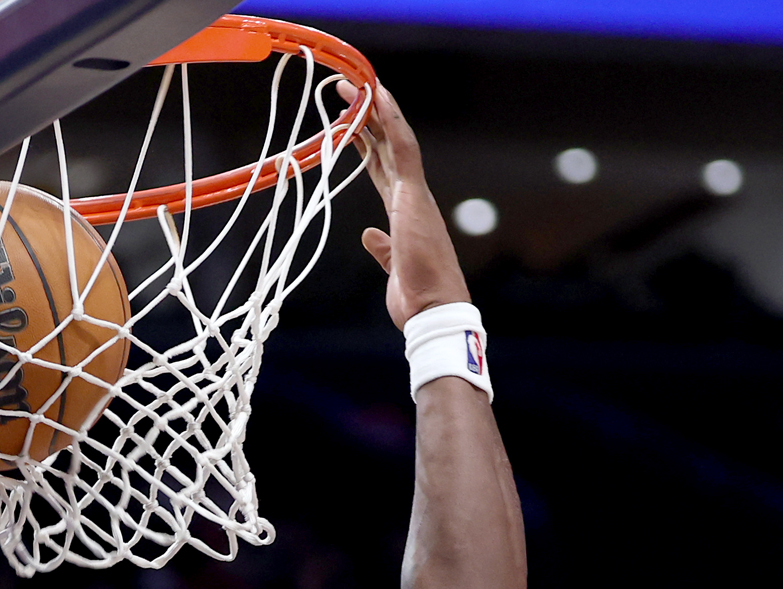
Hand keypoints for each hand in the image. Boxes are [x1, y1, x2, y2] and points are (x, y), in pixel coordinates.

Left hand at [339, 81, 470, 330]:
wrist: (433, 311)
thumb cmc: (418, 295)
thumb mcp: (394, 267)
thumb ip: (384, 248)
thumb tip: (371, 235)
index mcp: (405, 212)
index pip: (385, 168)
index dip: (370, 143)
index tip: (353, 123)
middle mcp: (412, 198)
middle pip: (388, 148)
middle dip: (368, 119)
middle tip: (349, 91)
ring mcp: (415, 196)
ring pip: (397, 141)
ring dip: (377, 111)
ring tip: (360, 84)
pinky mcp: (414, 198)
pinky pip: (404, 151)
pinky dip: (392, 123)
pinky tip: (378, 99)